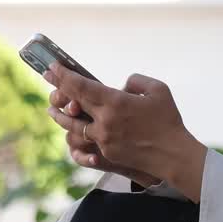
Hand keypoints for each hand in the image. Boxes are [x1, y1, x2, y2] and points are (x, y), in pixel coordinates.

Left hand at [45, 65, 206, 200]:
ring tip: (52, 109)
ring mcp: (103, 139)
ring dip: (60, 116)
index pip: (80, 86)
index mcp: (115, 102)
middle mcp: (104, 121)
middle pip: (71, 104)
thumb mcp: (158, 89)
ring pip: (71, 127)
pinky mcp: (106, 153)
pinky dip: (75, 133)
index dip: (63, 75)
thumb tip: (120, 86)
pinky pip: (84, 142)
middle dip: (58, 90)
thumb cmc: (168, 120)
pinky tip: (70, 130)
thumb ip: (135, 81)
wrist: (173, 155)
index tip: (53, 66)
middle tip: (49, 81)